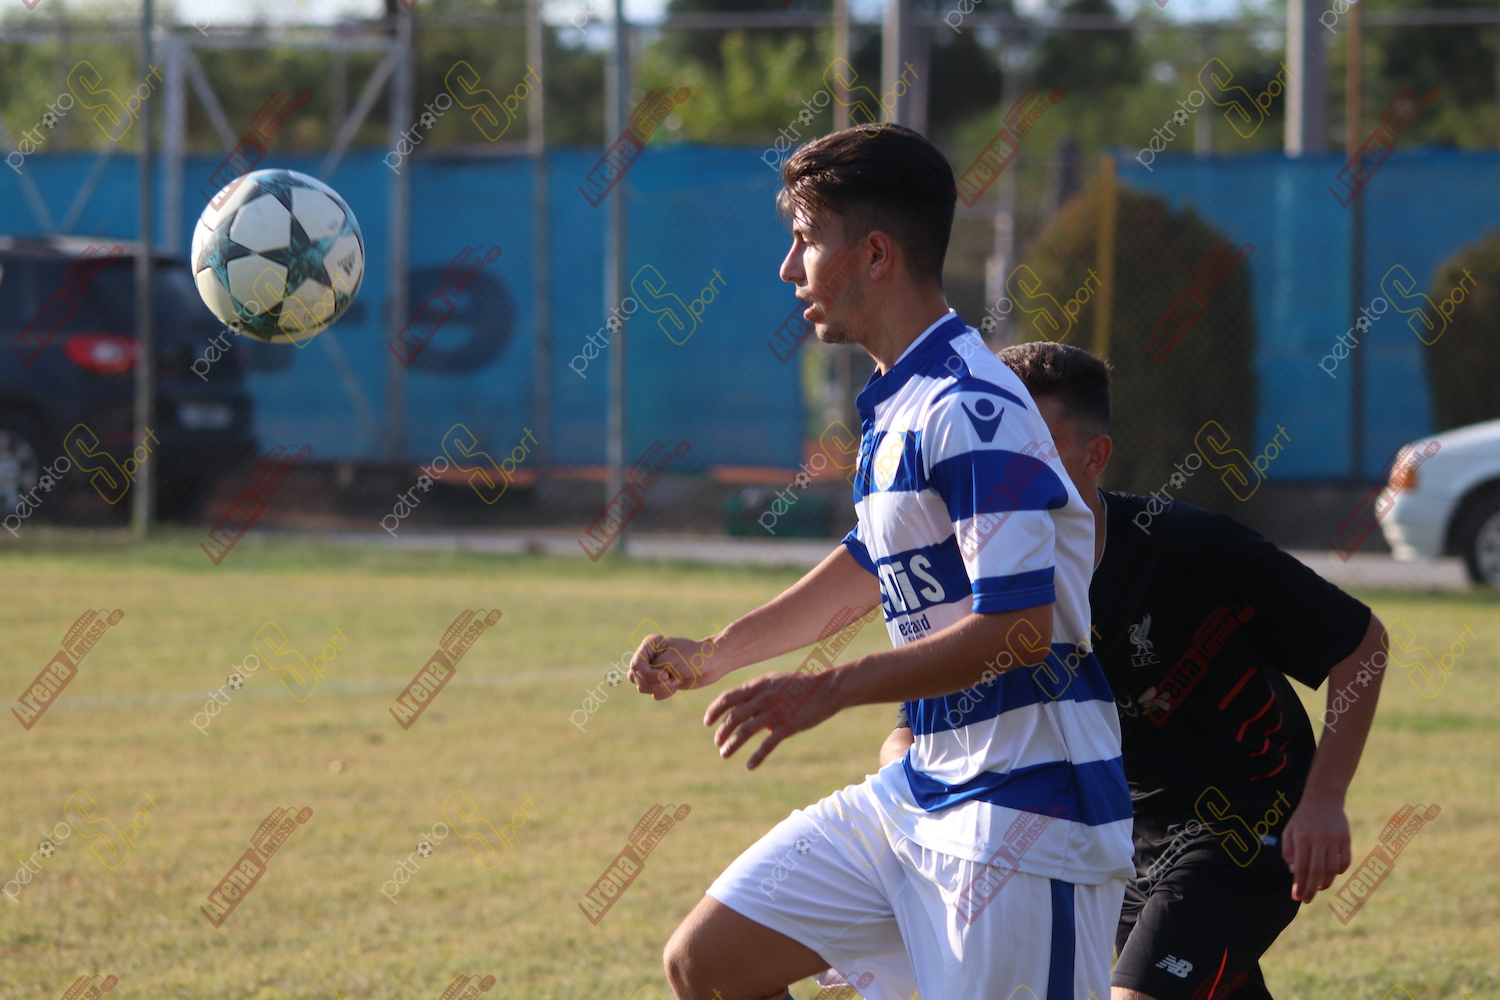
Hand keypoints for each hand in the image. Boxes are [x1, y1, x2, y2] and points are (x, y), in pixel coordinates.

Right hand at [627, 632, 724, 699]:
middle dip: (653, 683)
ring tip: (675, 681)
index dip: (647, 674)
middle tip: (670, 679)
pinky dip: (664, 693)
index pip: (635, 665)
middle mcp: (649, 657)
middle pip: (635, 678)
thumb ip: (651, 670)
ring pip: (642, 687)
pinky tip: (677, 685)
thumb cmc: (693, 656)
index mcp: (649, 645)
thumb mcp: (670, 660)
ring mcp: (655, 670)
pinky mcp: (662, 682)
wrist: (713, 663)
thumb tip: (638, 683)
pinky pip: (654, 694)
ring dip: (659, 688)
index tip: (665, 675)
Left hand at [705, 668, 843, 769]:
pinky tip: (750, 766)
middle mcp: (763, 698)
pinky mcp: (787, 727)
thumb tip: (747, 711)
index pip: (728, 698)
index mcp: (758, 686)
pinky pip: (767, 745)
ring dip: (732, 745)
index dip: (714, 710)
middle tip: (718, 742)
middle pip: (733, 717)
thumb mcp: (775, 682)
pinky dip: (756, 757)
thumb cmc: (801, 685)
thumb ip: (758, 694)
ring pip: (745, 732)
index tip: (707, 722)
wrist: (828, 688)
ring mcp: (775, 712)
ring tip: (724, 754)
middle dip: (722, 732)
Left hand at [1282, 790, 1350, 902]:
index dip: (1299, 885)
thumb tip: (1295, 873)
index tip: (1297, 897)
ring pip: (1332, 869)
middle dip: (1311, 889)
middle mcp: (1318, 839)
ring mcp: (1334, 840)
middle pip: (1316, 872)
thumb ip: (1288, 851)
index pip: (1301, 868)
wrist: (1323, 798)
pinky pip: (1345, 862)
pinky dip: (1338, 872)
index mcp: (1301, 838)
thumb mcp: (1289, 831)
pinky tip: (1331, 874)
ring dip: (1325, 882)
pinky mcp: (1346, 839)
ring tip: (1318, 888)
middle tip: (1307, 900)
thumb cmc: (1302, 818)